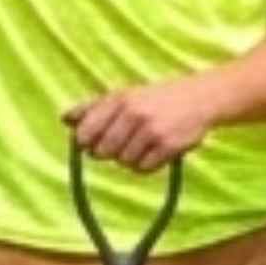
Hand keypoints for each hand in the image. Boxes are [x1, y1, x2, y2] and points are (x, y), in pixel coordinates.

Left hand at [65, 74, 220, 170]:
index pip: (85, 133)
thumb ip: (93, 107)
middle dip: (109, 153)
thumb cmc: (155, 98)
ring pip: (123, 162)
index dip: (86, 143)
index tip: (94, 142)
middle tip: (124, 142)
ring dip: (130, 159)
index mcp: (118, 99)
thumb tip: (64, 119)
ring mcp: (151, 130)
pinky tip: (156, 152)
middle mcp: (133, 113)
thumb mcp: (124, 95)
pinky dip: (147, 165)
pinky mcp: (168, 145)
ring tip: (143, 144)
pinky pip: (144, 169)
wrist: (200, 98)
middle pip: (102, 152)